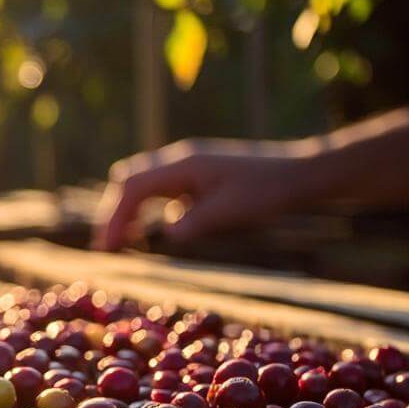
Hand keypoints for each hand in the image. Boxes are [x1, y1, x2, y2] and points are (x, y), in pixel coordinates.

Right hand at [93, 138, 316, 250]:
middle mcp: (179, 159)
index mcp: (184, 165)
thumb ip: (195, 222)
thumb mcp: (231, 212)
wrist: (301, 172)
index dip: (115, 218)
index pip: (133, 188)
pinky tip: (149, 228)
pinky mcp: (195, 173)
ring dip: (126, 208)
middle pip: (127, 179)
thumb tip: (168, 235)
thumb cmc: (269, 190)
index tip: (106, 248)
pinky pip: (157, 186)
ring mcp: (186, 164)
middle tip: (107, 247)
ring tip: (121, 240)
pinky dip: (144, 206)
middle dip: (113, 212)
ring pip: (139, 180)